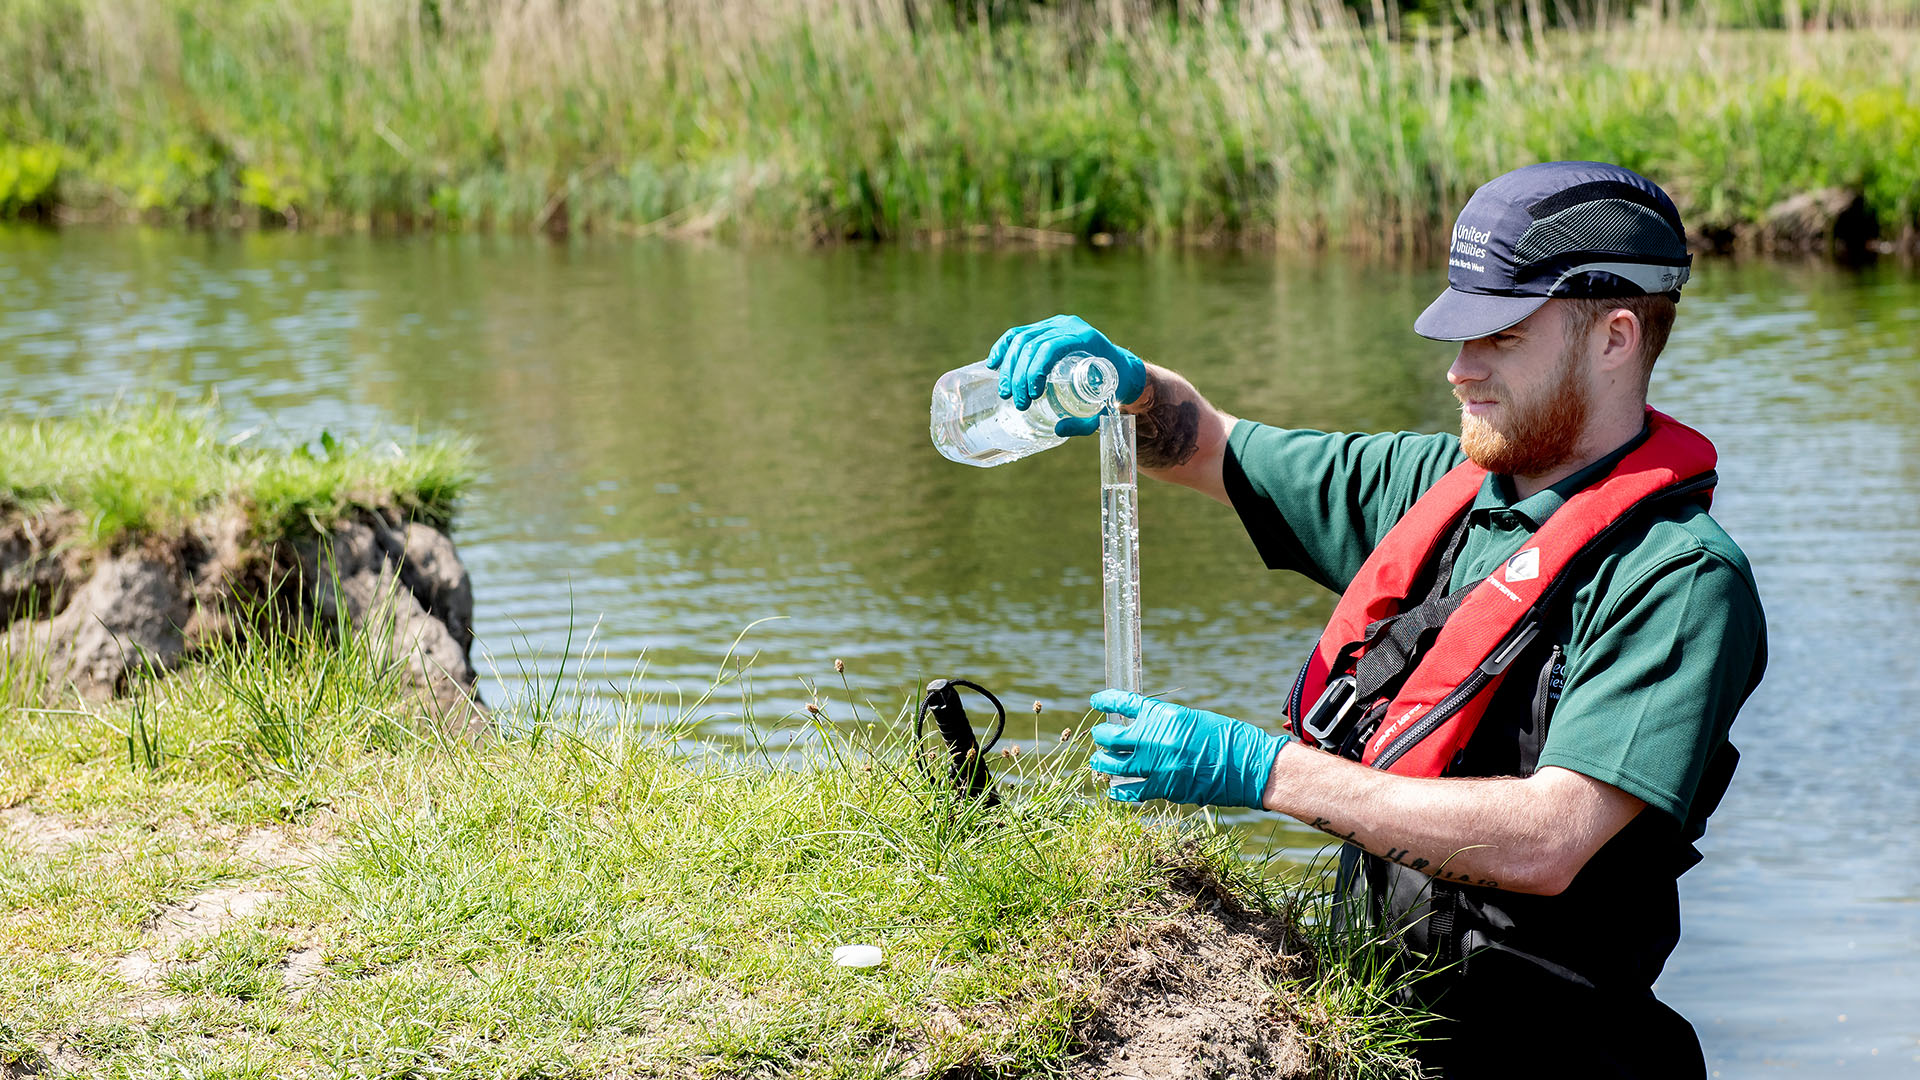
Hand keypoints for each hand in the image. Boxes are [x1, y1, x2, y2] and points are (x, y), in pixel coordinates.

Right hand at [984, 315, 1145, 435]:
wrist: (1120, 368)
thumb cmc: (1112, 388)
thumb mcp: (1103, 407)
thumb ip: (1085, 422)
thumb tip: (1058, 429)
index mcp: (1085, 338)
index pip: (1051, 348)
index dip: (1035, 370)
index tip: (1033, 395)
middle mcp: (1068, 325)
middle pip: (1032, 345)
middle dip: (1020, 375)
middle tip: (1019, 402)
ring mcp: (1055, 324)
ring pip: (1022, 339)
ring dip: (1009, 367)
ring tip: (1005, 393)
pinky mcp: (1044, 329)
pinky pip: (1019, 334)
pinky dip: (1004, 348)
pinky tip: (993, 364)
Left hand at [1087, 690, 1289, 807]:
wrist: (1249, 767)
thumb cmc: (1227, 738)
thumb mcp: (1193, 719)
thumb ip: (1165, 723)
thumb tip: (1143, 729)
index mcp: (1166, 715)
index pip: (1125, 703)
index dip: (1106, 701)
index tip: (1097, 701)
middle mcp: (1157, 739)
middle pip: (1113, 737)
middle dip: (1101, 735)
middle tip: (1099, 736)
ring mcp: (1158, 766)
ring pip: (1114, 766)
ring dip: (1102, 763)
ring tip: (1098, 761)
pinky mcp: (1164, 789)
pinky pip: (1132, 791)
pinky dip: (1119, 791)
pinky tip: (1112, 790)